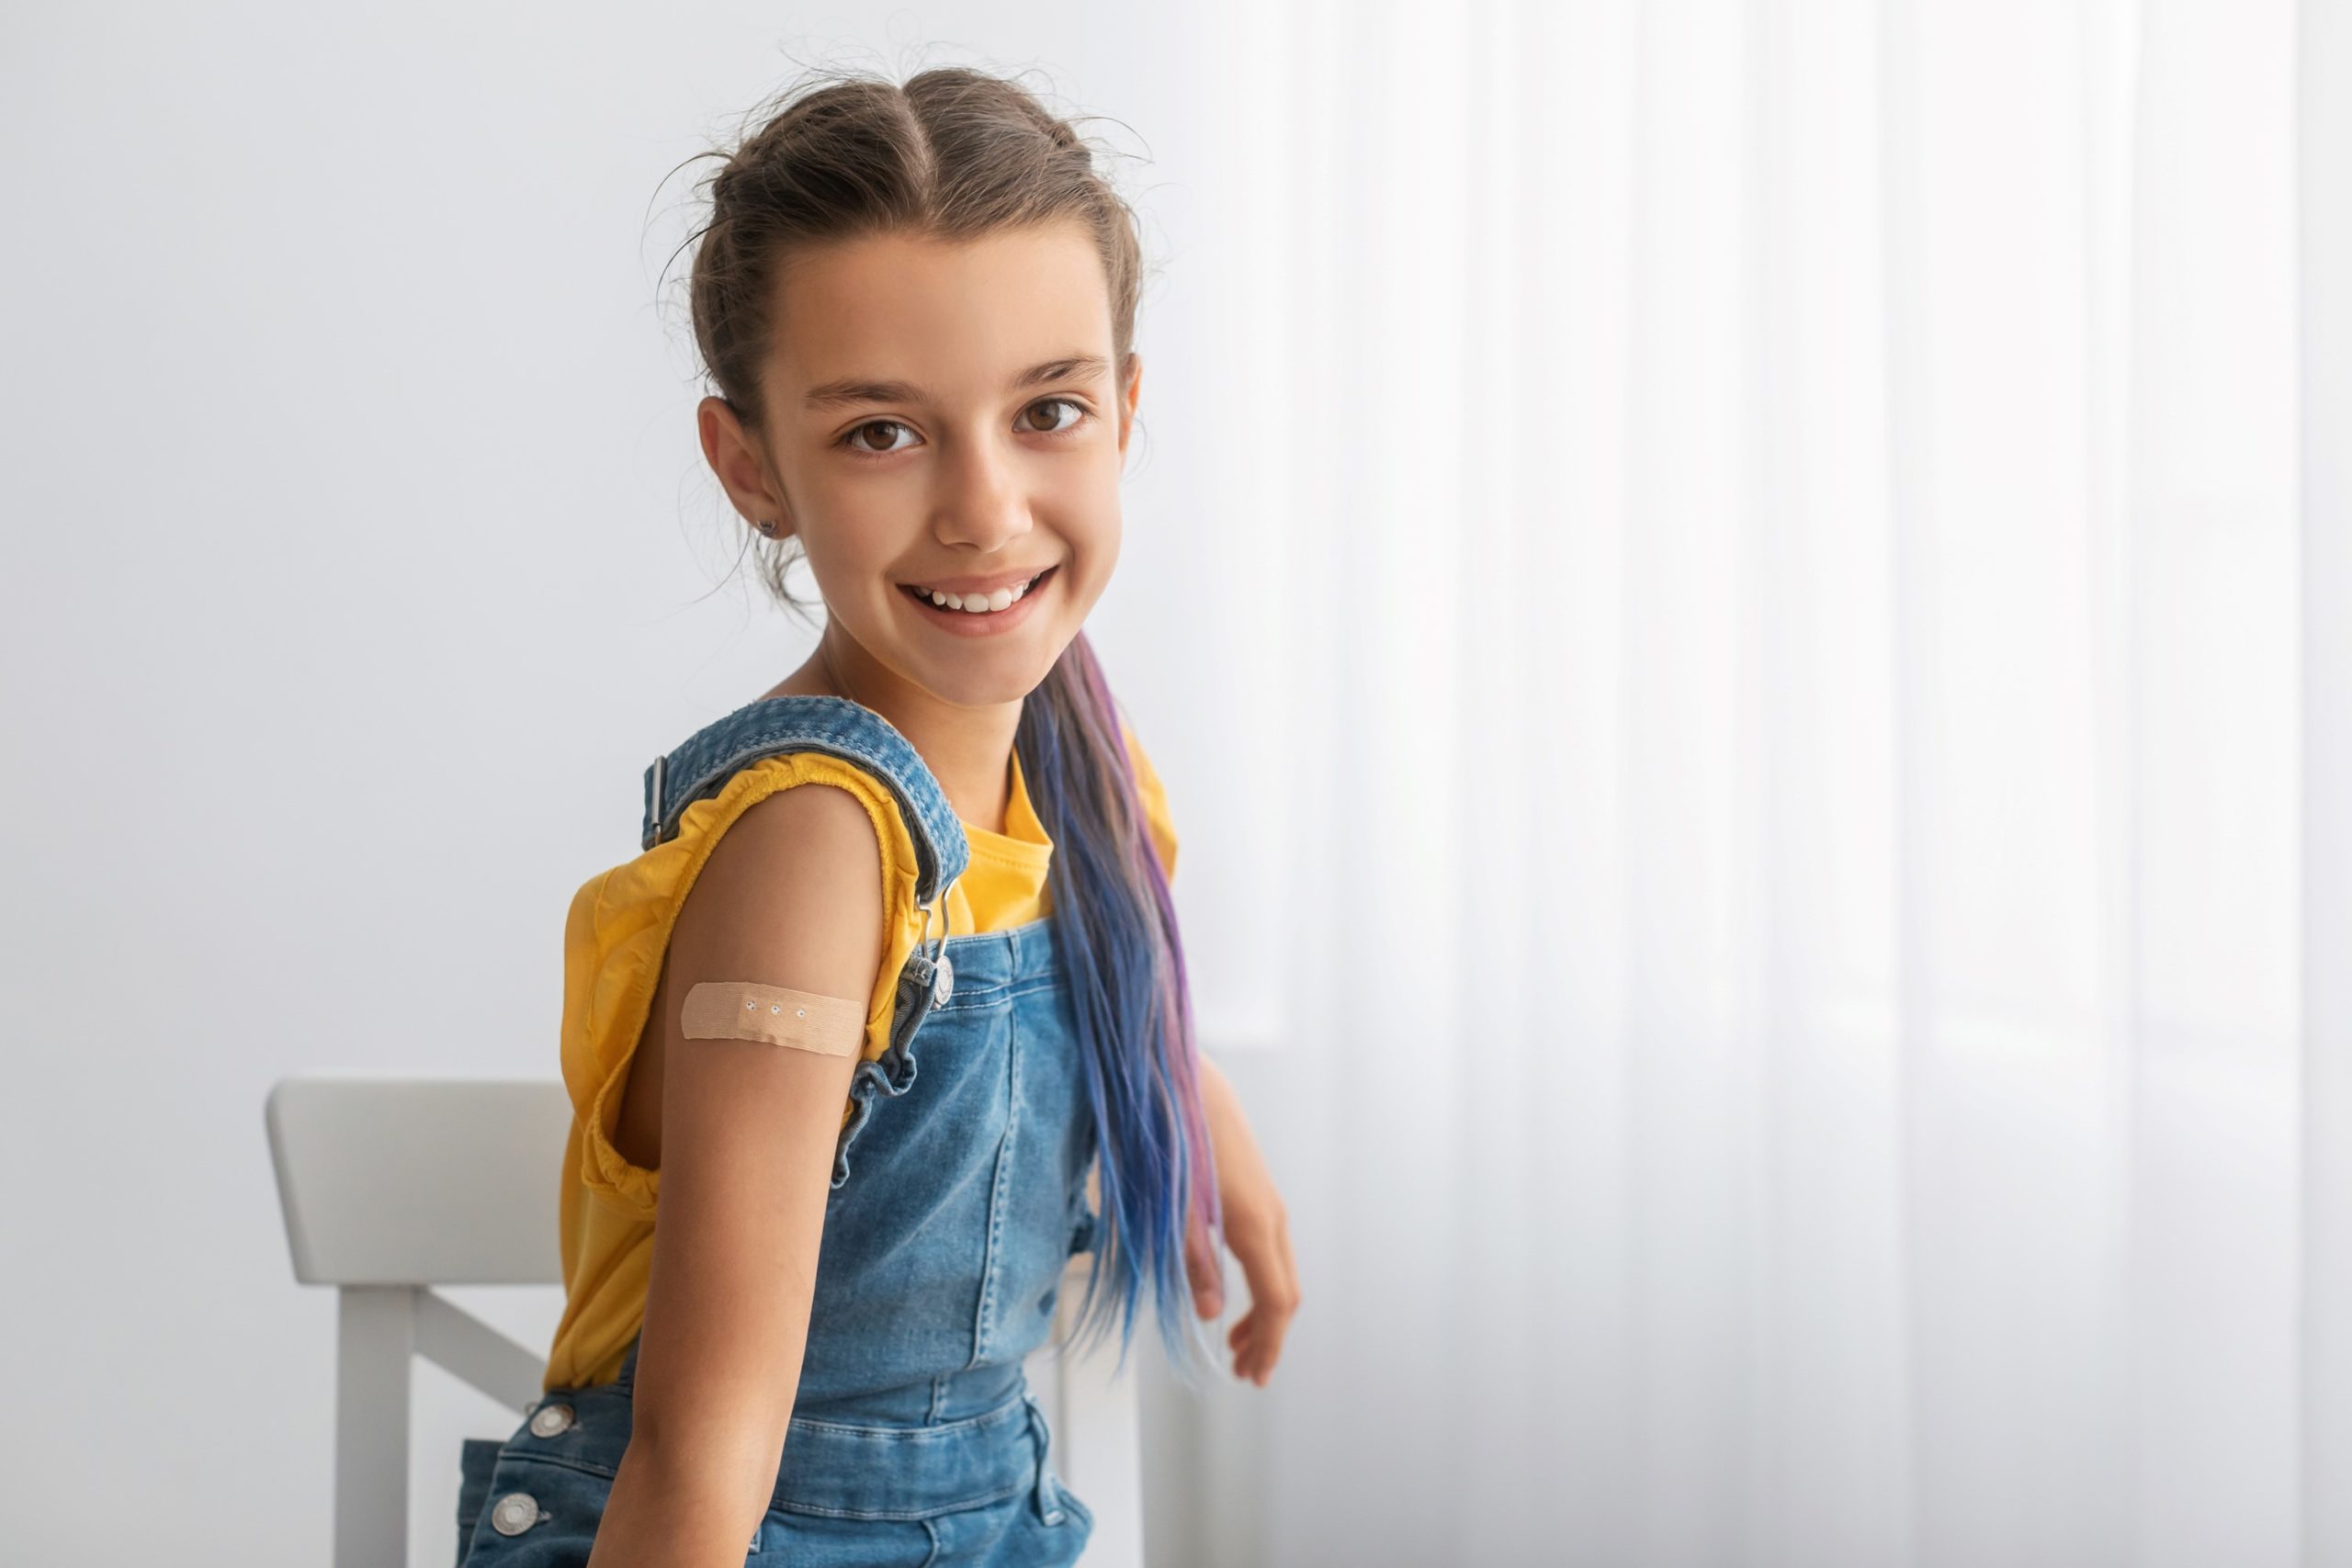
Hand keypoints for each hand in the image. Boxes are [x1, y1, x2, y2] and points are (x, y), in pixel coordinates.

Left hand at [1184, 1053, 1299, 1385]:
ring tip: (1237, 1342)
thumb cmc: (1172, 1141)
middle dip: (1268, 1336)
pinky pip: (1270, 1248)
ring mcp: (1268, 1200)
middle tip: (1243, 1371)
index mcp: (1253, 1225)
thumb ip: (1192, 1263)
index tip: (1254, 1378)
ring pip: (1280, 1269)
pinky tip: (1235, 1290)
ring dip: (1263, 1311)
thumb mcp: (1172, 1211)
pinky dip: (1260, 1282)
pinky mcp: (1256, 1189)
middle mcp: (1271, 1215)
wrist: (1181, 1077)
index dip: (1269, 1345)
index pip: (1276, 1302)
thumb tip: (1211, 1315)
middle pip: (1286, 1291)